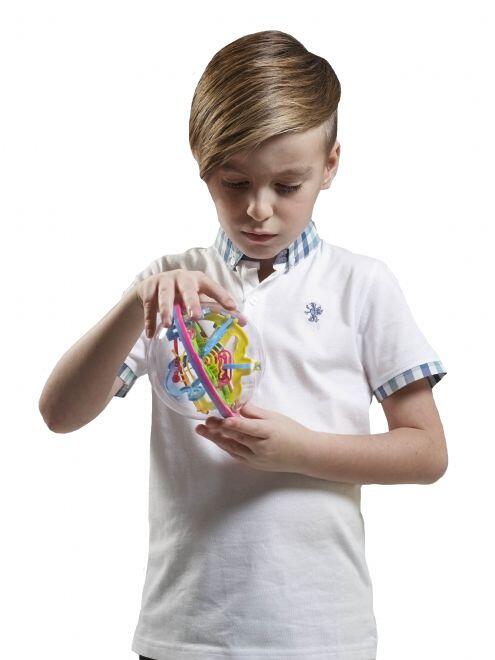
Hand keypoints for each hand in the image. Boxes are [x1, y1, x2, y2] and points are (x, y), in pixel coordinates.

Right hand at [134, 269, 245, 337]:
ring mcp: (164, 282)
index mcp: (198, 279)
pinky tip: (151, 334)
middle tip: (195, 316)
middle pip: (187, 288)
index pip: (212, 287)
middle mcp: (182, 278)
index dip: (222, 296)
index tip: (232, 308)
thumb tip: (243, 322)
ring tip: (168, 325)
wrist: (151, 288)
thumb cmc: (182, 295)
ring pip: (165, 295)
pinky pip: (149, 306)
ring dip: (166, 310)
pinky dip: (150, 320)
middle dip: (191, 301)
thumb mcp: (198, 299)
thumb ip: (217, 309)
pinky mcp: (148, 289)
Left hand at [195, 402, 313, 472]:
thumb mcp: (275, 417)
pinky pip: (237, 454)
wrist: (305, 454)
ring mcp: (257, 458)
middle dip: (219, 429)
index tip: (222, 419)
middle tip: (205, 422)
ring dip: (217, 439)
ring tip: (203, 430)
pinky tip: (216, 439)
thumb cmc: (291, 431)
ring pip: (233, 447)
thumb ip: (255, 412)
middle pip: (237, 437)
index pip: (249, 428)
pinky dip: (226, 446)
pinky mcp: (254, 465)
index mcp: (269, 432)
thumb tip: (237, 407)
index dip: (234, 424)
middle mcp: (262, 447)